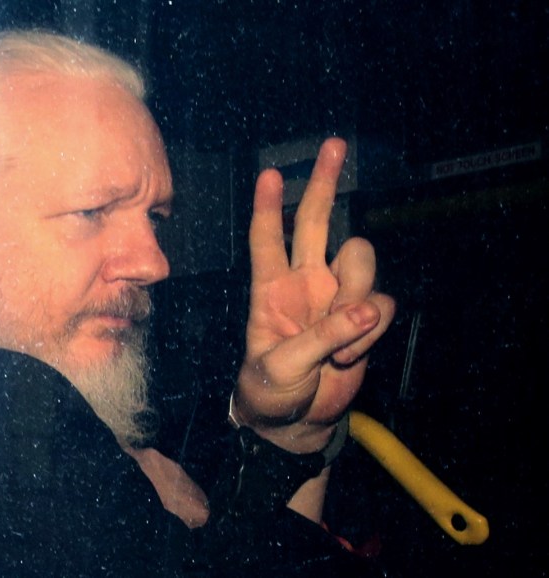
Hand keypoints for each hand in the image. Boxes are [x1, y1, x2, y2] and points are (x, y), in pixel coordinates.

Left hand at [234, 137, 394, 452]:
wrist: (296, 422)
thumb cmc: (271, 392)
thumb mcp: (280, 368)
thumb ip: (320, 338)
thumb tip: (365, 311)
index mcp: (270, 289)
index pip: (267, 238)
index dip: (268, 207)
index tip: (269, 174)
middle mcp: (304, 282)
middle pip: (315, 222)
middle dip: (322, 184)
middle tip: (332, 145)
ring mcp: (336, 297)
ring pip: (359, 259)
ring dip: (356, 294)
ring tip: (338, 340)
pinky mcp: (363, 317)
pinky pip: (380, 304)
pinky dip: (370, 329)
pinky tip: (349, 355)